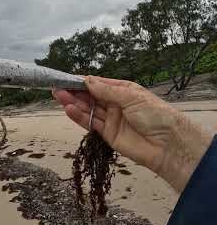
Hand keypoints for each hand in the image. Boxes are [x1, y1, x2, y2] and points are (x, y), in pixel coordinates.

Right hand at [52, 76, 213, 191]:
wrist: (168, 146)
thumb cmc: (155, 115)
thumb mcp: (131, 97)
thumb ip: (107, 90)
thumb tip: (87, 80)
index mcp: (123, 91)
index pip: (98, 84)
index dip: (83, 81)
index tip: (67, 78)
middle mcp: (115, 104)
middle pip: (90, 96)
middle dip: (74, 92)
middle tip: (56, 87)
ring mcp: (110, 119)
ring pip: (88, 109)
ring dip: (73, 103)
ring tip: (58, 96)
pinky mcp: (107, 134)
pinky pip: (90, 124)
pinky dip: (78, 117)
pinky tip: (68, 109)